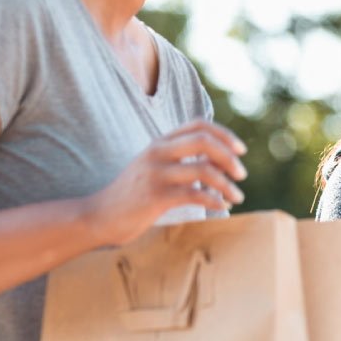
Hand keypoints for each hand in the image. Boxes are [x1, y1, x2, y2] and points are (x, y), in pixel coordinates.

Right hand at [81, 120, 247, 245]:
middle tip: (242, 174)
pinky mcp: (155, 196)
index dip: (225, 135)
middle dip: (229, 157)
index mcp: (160, 142)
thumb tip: (218, 160)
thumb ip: (178, 158)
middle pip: (204, 142)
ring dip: (227, 184)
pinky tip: (221, 208)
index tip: (240, 151)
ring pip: (203, 170)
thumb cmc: (133, 194)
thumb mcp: (153, 167)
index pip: (199, 125)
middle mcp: (158, 152)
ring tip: (237, 197)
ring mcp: (156, 173)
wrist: (99, 215)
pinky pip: (194, 195)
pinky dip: (214, 201)